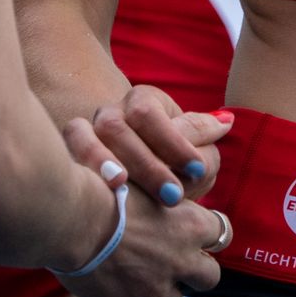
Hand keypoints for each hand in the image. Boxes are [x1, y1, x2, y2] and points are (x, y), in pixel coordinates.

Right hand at [58, 182, 226, 296]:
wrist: (77, 218)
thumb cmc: (110, 190)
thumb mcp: (150, 183)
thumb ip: (167, 199)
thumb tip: (171, 197)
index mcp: (190, 225)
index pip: (221, 233)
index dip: (210, 235)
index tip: (199, 234)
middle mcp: (180, 259)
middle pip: (210, 276)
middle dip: (198, 271)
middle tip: (178, 261)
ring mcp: (156, 287)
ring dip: (164, 289)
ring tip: (143, 271)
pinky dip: (129, 294)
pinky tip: (113, 275)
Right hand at [85, 86, 233, 207]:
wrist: (134, 180)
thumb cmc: (168, 161)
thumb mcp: (189, 147)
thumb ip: (201, 136)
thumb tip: (226, 121)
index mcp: (143, 100)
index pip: (152, 115)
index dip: (173, 143)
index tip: (197, 170)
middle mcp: (112, 111)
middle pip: (118, 129)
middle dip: (146, 164)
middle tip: (173, 196)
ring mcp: (88, 131)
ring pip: (88, 136)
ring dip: (109, 166)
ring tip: (128, 192)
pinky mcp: (72, 152)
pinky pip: (68, 150)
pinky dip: (84, 167)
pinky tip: (102, 191)